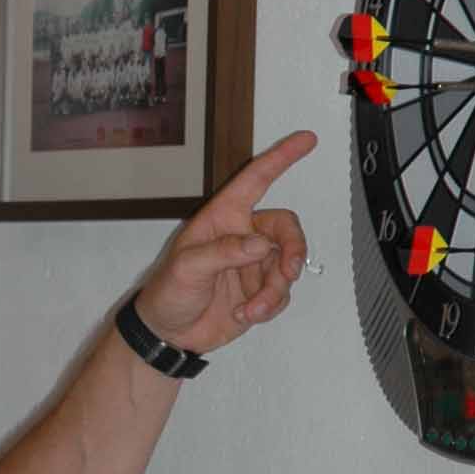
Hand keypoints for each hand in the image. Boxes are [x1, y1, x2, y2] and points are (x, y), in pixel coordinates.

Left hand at [134, 131, 317, 355]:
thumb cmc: (168, 292)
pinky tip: (246, 314)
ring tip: (252, 308)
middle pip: (286, 228)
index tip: (306, 139)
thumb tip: (262, 244)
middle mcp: (243, 235)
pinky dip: (270, 305)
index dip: (281, 158)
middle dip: (293, 250)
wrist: (169, 334)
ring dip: (275, 289)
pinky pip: (283, 292)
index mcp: (223, 217)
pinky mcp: (261, 290)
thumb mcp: (187, 268)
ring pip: (288, 265)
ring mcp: (254, 264)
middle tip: (288, 272)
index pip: (256, 180)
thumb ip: (224, 252)